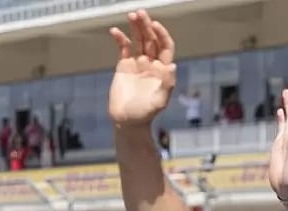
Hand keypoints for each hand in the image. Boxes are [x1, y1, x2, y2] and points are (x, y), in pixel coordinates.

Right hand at [107, 10, 176, 127]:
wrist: (128, 121)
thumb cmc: (146, 114)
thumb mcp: (159, 101)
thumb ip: (167, 83)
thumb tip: (172, 65)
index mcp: (163, 70)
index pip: (165, 47)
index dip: (162, 35)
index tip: (154, 25)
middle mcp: (152, 64)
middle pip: (151, 40)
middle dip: (147, 26)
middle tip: (140, 13)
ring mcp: (138, 64)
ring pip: (138, 41)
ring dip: (135, 28)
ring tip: (131, 15)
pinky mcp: (124, 66)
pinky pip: (123, 48)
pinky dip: (120, 39)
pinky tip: (115, 31)